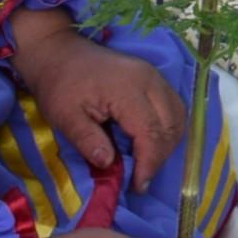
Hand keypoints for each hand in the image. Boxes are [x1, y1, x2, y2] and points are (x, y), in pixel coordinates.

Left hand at [11, 9, 190, 186]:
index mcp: (127, 90)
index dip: (148, 163)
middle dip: (159, 157)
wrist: (58, 52)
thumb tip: (109, 164)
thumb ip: (86, 140)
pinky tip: (152, 142)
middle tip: (140, 178)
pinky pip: (174, 107)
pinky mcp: (154, 77)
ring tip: (146, 162)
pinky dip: (169, 129)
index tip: (138, 186)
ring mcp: (155, 76)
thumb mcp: (64, 116)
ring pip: (178, 117)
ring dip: (167, 144)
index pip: (151, 133)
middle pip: (171, 126)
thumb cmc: (59, 85)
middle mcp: (150, 81)